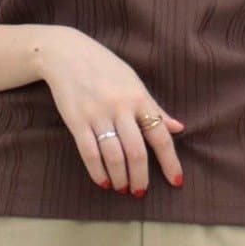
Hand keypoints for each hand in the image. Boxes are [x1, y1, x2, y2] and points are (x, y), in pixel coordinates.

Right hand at [37, 27, 185, 195]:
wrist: (66, 53)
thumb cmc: (105, 68)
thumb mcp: (134, 82)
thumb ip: (154, 108)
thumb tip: (178, 128)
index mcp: (139, 98)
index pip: (160, 136)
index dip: (171, 162)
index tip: (176, 182)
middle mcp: (121, 107)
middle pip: (136, 152)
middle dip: (140, 177)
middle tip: (141, 192)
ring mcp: (98, 114)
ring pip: (113, 156)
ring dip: (120, 178)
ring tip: (123, 189)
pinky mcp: (77, 121)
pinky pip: (90, 153)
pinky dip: (98, 172)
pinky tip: (103, 182)